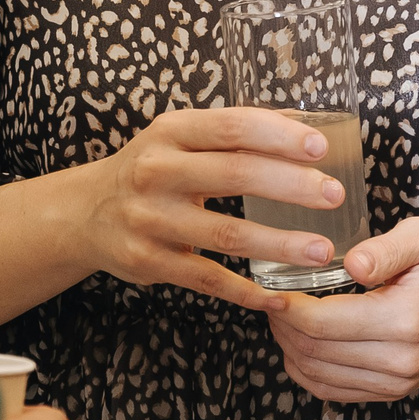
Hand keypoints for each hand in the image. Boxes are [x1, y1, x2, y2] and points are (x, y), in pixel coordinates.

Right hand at [74, 107, 349, 314]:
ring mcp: (150, 220)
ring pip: (226, 234)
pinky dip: (245, 290)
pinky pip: (206, 279)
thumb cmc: (152, 168)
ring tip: (321, 250)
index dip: (278, 136)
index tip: (320, 148)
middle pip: (234, 175)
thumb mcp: (181, 136)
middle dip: (291, 185)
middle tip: (333, 195)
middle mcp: (157, 172)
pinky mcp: (148, 261)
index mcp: (170, 132)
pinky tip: (277, 296)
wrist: (85, 212)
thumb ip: (237, 130)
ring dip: (279, 244)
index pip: (232, 127)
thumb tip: (306, 122)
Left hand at [264, 217, 418, 401]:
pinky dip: (308, 372)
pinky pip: (337, 392)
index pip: (322, 325)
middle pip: (315, 353)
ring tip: (281, 318)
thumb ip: (385, 249)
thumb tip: (349, 265)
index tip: (268, 289)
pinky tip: (299, 346)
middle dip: (282, 327)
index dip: (286, 310)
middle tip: (269, 299)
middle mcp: (399, 360)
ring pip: (320, 377)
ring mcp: (399, 381)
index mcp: (403, 321)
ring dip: (290, 350)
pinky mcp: (397, 389)